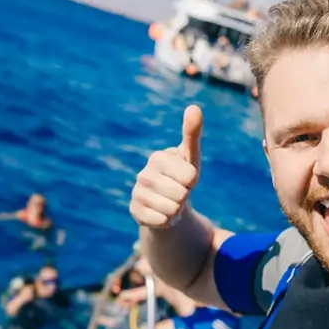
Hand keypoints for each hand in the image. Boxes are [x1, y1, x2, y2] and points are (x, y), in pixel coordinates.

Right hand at [130, 105, 202, 228]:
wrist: (167, 201)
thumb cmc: (182, 175)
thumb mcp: (191, 156)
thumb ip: (192, 133)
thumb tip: (194, 107)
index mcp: (157, 158)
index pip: (190, 176)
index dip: (192, 180)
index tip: (186, 176)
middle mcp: (143, 175)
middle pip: (182, 194)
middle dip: (185, 196)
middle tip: (178, 191)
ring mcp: (137, 194)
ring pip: (172, 209)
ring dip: (177, 209)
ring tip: (171, 201)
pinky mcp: (135, 212)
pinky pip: (161, 221)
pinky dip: (167, 220)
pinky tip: (161, 212)